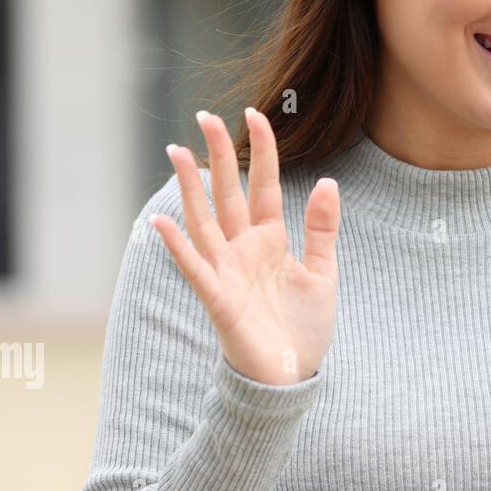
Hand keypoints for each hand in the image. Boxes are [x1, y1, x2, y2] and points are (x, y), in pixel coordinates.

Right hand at [150, 107, 341, 385]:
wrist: (291, 376)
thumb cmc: (303, 326)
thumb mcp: (323, 271)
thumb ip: (321, 228)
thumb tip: (327, 181)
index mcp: (270, 239)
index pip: (262, 185)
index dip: (261, 151)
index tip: (255, 115)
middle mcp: (243, 248)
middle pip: (227, 193)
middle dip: (217, 155)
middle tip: (204, 116)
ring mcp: (226, 271)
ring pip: (204, 220)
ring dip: (189, 187)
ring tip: (176, 151)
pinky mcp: (218, 299)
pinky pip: (195, 268)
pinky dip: (178, 246)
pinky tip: (162, 221)